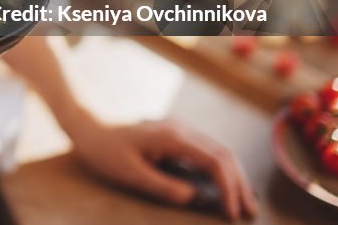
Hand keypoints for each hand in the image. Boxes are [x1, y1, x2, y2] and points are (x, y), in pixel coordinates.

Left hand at [68, 118, 258, 220]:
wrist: (88, 125)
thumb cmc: (104, 150)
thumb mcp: (129, 173)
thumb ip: (161, 186)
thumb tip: (193, 198)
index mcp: (172, 137)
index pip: (214, 160)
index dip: (229, 187)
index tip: (232, 213)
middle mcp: (181, 129)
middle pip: (224, 153)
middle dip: (240, 183)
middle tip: (248, 212)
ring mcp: (180, 129)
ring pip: (219, 150)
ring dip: (234, 175)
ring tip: (244, 202)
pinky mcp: (176, 135)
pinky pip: (207, 150)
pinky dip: (221, 168)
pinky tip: (226, 185)